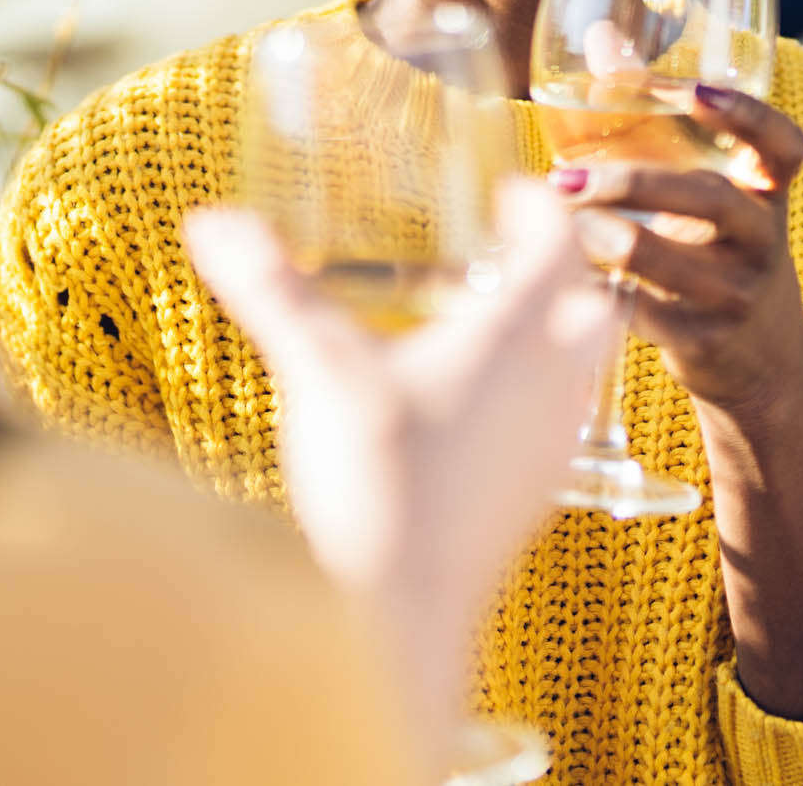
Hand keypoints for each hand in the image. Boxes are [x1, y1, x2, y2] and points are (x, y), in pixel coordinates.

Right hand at [186, 180, 607, 766]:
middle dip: (562, 265)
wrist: (406, 612)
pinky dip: (526, 391)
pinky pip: (551, 420)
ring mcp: (551, 445)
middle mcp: (556, 383)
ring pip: (578, 365)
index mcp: (523, 334)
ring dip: (547, 329)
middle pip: (591, 301)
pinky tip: (464, 406)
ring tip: (482, 319)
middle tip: (510, 248)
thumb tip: (210, 221)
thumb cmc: (381, 481)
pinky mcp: (532, 496)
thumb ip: (271, 289)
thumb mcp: (320, 369)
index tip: (513, 190)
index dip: (541, 207)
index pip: (560, 244)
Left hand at [555, 84, 802, 419]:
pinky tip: (561, 277)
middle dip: (631, 181)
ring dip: (607, 238)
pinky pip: (648, 317)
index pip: (782, 145)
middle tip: (565, 177)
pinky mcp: (706, 344)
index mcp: (766, 192)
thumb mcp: (700, 184)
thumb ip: (651, 114)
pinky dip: (599, 295)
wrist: (757, 362)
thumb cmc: (713, 248)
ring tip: (558, 225)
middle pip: (709, 199)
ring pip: (673, 264)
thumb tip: (600, 39)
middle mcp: (762, 241)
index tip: (697, 90)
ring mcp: (739, 296)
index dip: (746, 116)